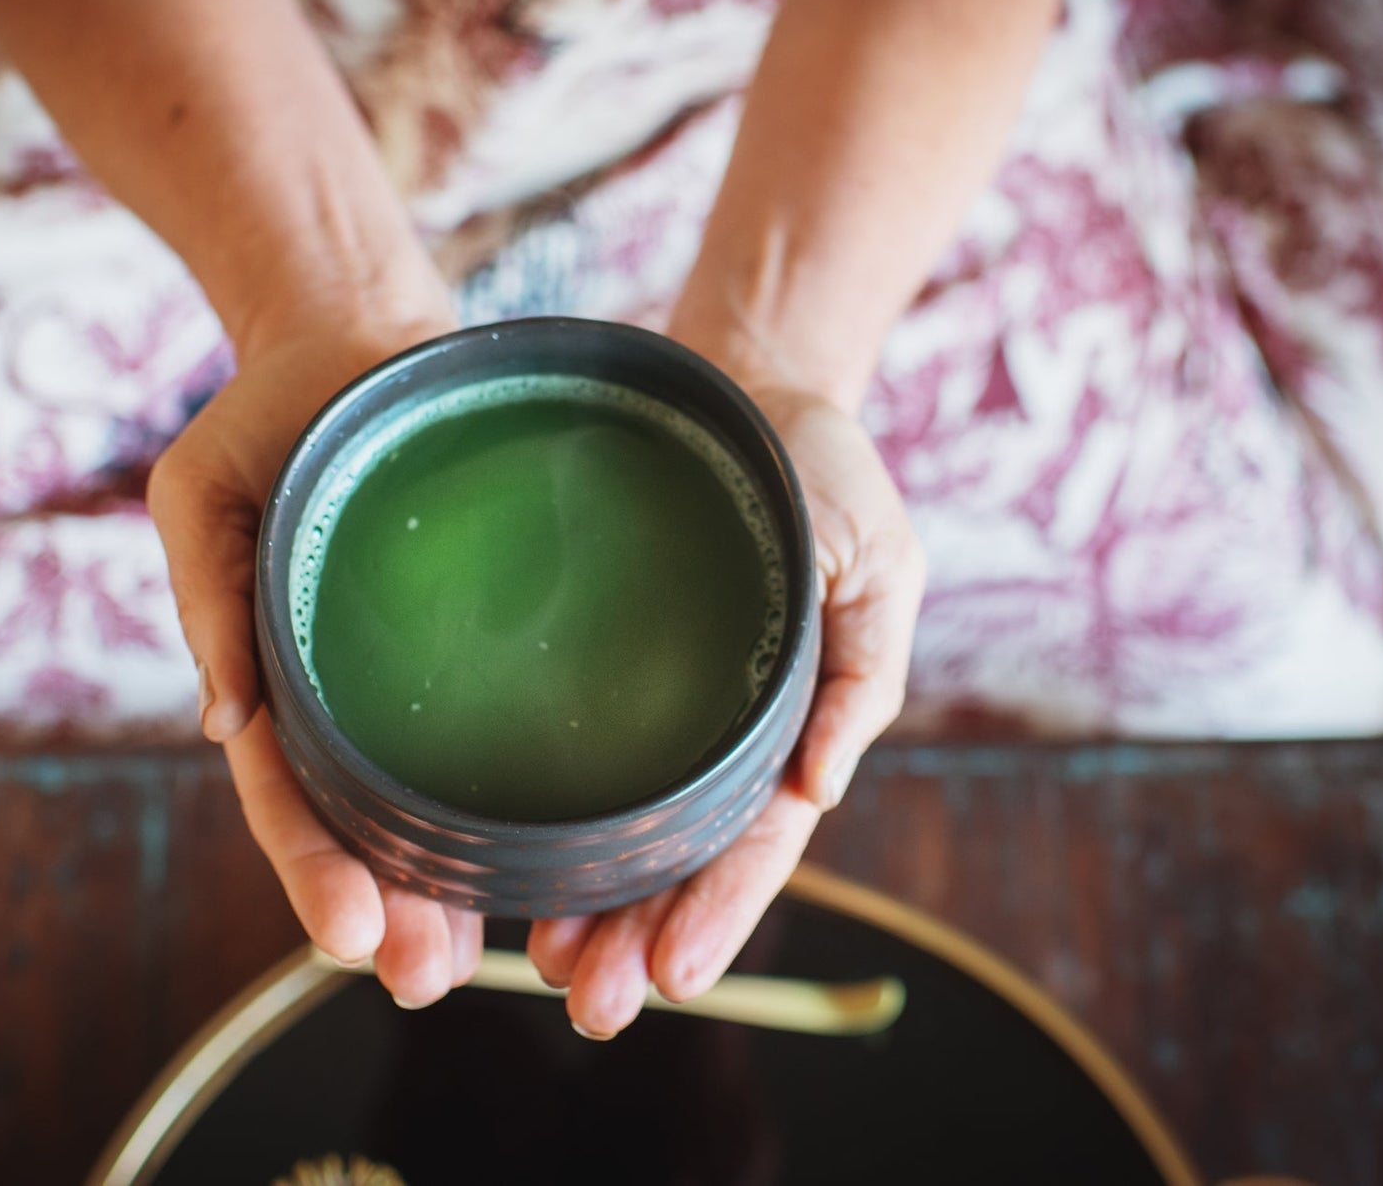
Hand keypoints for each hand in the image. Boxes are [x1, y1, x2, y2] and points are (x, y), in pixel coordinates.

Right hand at [149, 303, 484, 1006]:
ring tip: (494, 957)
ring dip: (454, 887)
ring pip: (434, 804)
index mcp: (269, 669)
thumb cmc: (268, 408)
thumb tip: (222, 724)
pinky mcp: (477, 644)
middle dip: (393, 911)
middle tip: (427, 978)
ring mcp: (411, 675)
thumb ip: (210, 595)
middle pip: (365, 828)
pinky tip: (552, 858)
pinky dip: (513, 803)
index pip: (287, 794)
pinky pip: (496, 733)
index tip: (350, 937)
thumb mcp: (204, 488)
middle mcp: (343, 692)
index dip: (313, 868)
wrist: (357, 335)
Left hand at [527, 374, 925, 1037]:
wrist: (741, 378)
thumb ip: (862, 670)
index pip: (758, 841)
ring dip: (590, 906)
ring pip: (622, 828)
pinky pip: (573, 756)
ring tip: (539, 967)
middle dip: (639, 939)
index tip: (673, 979)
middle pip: (680, 858)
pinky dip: (546, 820)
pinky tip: (508, 867)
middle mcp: (719, 728)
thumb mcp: (874, 557)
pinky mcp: (602, 664)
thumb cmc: (820, 467)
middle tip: (586, 1005)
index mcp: (793, 718)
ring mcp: (659, 703)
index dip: (719, 913)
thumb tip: (821, 788)